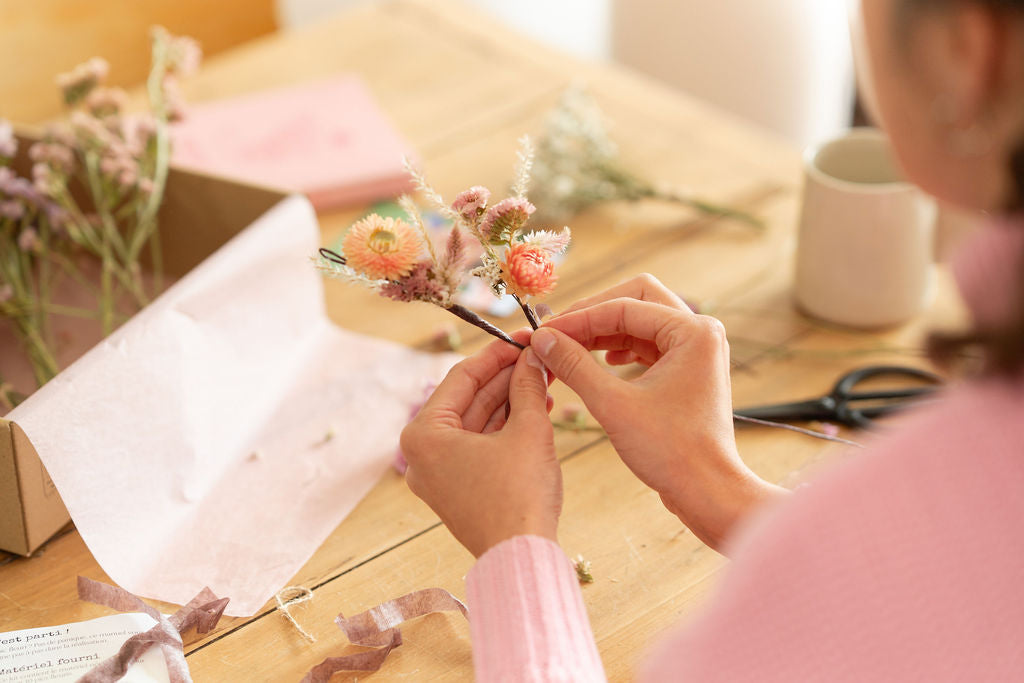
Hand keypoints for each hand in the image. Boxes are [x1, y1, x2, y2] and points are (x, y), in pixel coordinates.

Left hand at [401, 332, 561, 557]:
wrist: (522, 558)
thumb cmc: (519, 495)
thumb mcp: (528, 430)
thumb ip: (527, 385)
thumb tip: (533, 355)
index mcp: (423, 435)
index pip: (462, 377)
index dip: (497, 354)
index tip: (523, 337)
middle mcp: (421, 454)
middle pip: (468, 399)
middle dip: (507, 377)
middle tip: (538, 356)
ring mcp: (438, 475)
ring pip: (477, 422)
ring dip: (510, 400)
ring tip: (544, 378)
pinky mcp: (458, 489)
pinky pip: (480, 445)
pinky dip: (506, 427)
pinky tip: (536, 407)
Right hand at [531, 275, 783, 550]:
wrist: (707, 492)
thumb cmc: (671, 452)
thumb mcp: (612, 405)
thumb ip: (574, 366)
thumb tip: (542, 340)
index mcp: (693, 332)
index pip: (624, 305)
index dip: (579, 318)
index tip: (546, 333)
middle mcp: (700, 332)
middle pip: (636, 299)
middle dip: (594, 314)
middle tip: (559, 333)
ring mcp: (696, 350)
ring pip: (640, 321)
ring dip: (604, 331)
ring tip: (570, 348)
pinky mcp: (687, 369)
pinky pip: (647, 343)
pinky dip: (619, 347)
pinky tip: (600, 362)